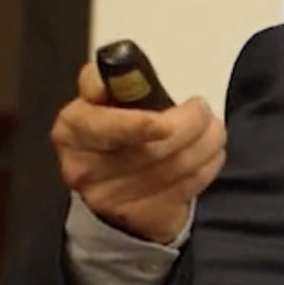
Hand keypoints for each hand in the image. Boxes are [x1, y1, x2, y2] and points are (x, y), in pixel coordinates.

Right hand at [51, 59, 225, 244]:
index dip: (133, 124)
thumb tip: (125, 69)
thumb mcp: (109, 101)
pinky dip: (208, 165)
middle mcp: (83, 167)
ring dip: (206, 142)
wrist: (118, 186)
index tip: (162, 121)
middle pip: (149, 148)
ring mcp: (111, 197)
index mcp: (71, 129)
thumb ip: (116, 83)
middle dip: (189, 125)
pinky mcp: (142, 215)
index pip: (98, 125)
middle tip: (202, 110)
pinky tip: (210, 153)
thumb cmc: (118, 133)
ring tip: (212, 128)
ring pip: (175, 166)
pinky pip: (188, 186)